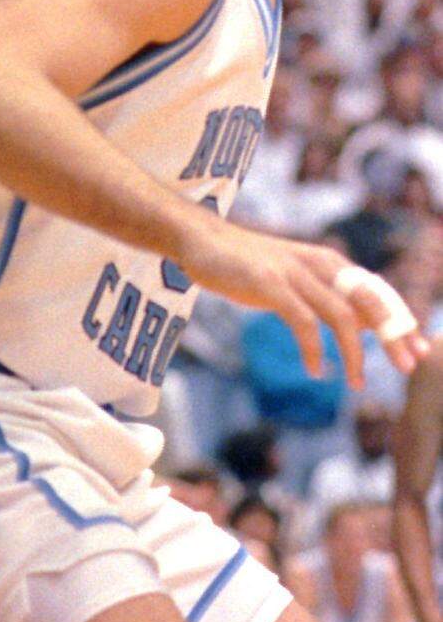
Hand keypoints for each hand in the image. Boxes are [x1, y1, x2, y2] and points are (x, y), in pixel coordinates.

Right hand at [176, 222, 427, 385]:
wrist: (201, 239)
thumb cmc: (247, 262)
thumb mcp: (296, 276)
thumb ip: (328, 295)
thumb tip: (365, 324)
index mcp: (329, 262)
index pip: (377, 292)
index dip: (402, 321)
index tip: (420, 351)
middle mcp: (318, 263)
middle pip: (369, 301)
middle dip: (394, 335)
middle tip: (408, 367)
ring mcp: (293, 272)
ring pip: (340, 315)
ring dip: (355, 352)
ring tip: (357, 382)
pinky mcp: (268, 283)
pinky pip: (302, 321)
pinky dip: (314, 349)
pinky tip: (316, 369)